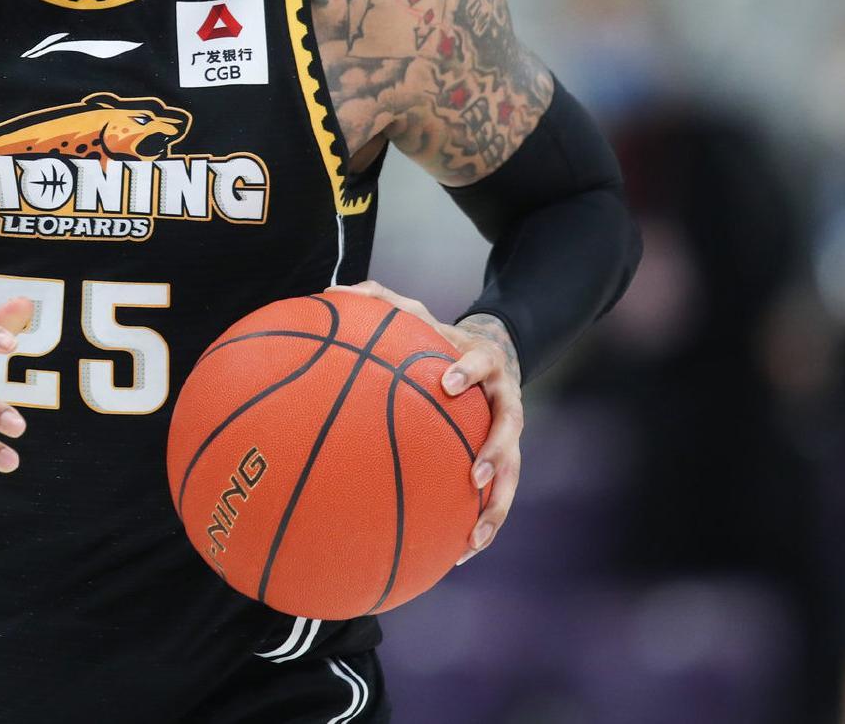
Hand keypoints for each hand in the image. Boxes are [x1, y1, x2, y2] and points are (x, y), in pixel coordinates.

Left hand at [331, 281, 522, 565]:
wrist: (494, 353)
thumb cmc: (439, 338)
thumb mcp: (417, 316)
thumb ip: (380, 301)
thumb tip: (332, 289)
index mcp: (484, 364)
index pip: (483, 362)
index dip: (469, 370)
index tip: (450, 383)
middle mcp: (504, 401)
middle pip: (511, 429)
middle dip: (496, 453)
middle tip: (474, 476)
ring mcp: (509, 434)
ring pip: (512, 474)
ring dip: (496, 506)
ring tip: (474, 537)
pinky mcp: (505, 462)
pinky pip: (497, 498)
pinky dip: (481, 525)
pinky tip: (458, 555)